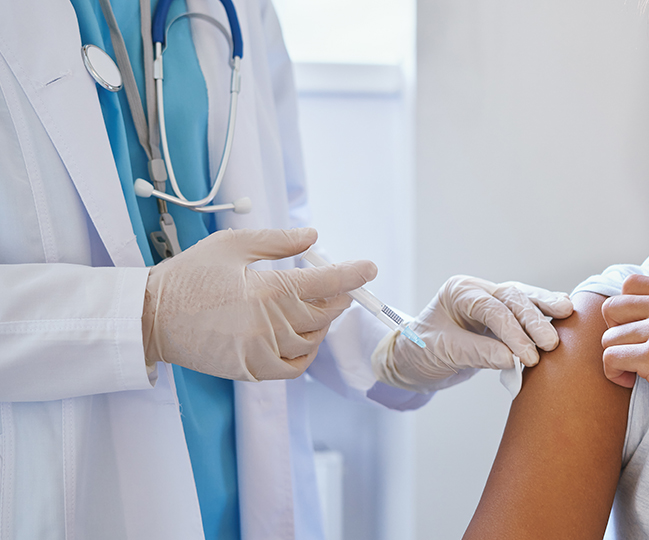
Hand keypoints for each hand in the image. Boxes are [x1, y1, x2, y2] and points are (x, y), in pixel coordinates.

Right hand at [142, 228, 375, 380]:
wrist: (150, 317)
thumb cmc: (189, 276)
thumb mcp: (231, 246)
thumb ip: (277, 242)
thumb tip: (313, 237)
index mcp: (268, 290)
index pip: (325, 282)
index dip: (351, 275)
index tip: (370, 269)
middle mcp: (270, 325)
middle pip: (324, 312)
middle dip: (337, 297)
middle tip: (337, 286)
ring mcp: (261, 352)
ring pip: (312, 340)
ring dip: (321, 323)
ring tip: (315, 307)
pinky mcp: (251, 371)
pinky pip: (295, 367)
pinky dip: (306, 352)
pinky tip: (302, 336)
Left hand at [372, 275, 574, 391]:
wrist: (413, 361)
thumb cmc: (421, 352)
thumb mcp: (444, 352)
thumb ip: (478, 353)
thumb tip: (512, 359)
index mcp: (459, 292)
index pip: (492, 308)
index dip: (513, 332)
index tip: (528, 356)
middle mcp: (478, 291)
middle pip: (513, 299)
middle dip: (534, 320)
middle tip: (551, 343)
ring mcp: (491, 301)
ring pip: (524, 299)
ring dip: (545, 310)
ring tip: (567, 314)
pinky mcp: (502, 317)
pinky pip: (526, 313)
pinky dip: (544, 315)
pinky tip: (563, 315)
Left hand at [600, 274, 648, 433]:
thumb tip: (643, 317)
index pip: (631, 284)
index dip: (624, 310)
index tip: (635, 332)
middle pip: (613, 307)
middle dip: (614, 332)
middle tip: (629, 352)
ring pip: (609, 337)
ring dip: (616, 358)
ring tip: (633, 372)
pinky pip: (611, 358)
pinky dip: (614, 373)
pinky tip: (630, 382)